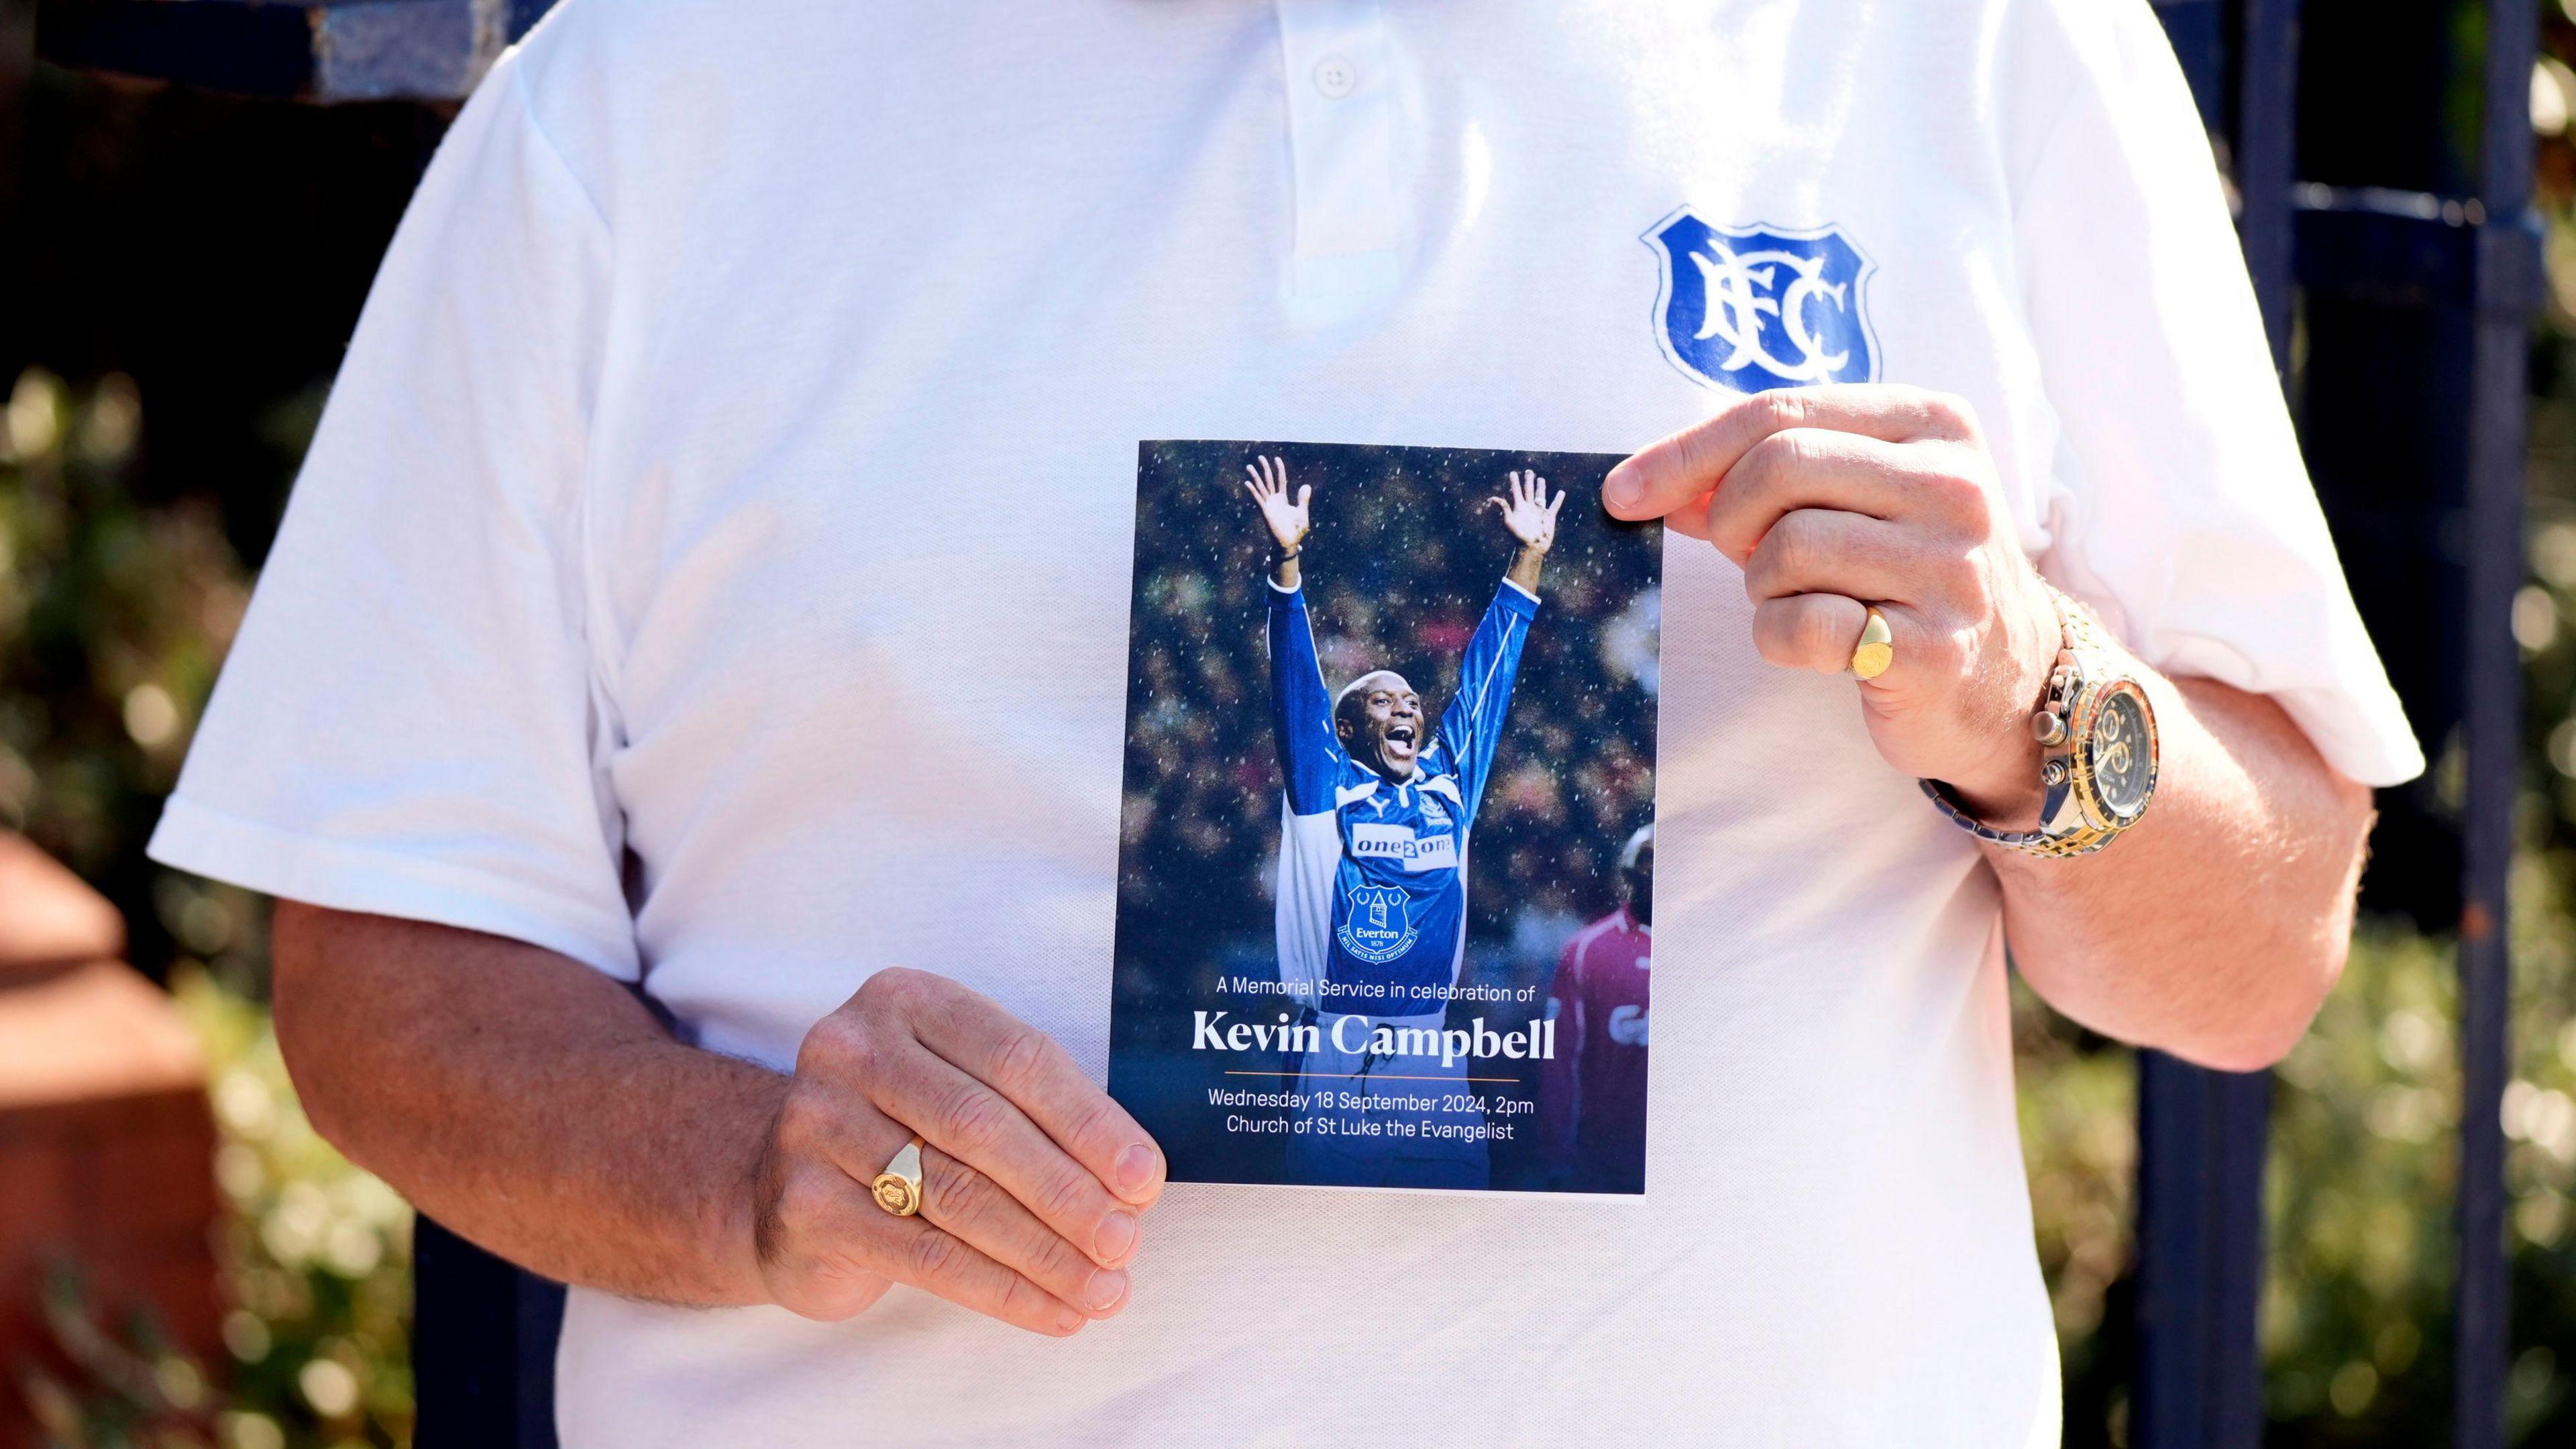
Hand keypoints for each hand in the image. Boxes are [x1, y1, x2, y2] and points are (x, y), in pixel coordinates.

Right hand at [752, 968, 1166, 1335]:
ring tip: (1103, 1288)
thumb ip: (1037, 1114)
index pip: (1019, 1058)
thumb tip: (1134, 1182)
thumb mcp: (961, 1086)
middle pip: (986, 1128)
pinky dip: (1000, 1289)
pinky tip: (1051, 1311)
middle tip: (1126, 1242)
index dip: (1090, 1122)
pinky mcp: (804, 1205)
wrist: (780, 1180)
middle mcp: (853, 1051)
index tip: (1145, 1178)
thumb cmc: (904, 1127)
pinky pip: (924, 1256)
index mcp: (908, 1001)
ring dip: (1044, 1251)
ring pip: (958, 1197)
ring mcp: (818, 1126)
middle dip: (1070, 1193)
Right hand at [1243, 455, 1309, 552]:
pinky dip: (1253, 491)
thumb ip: (1303, 499)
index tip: (1276, 459)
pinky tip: (1247, 483)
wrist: (1290, 543)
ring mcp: (1268, 506)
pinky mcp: (1265, 512)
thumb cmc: (1296, 530)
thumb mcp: (1302, 512)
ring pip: (1261, 488)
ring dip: (1255, 477)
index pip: (1280, 480)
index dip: (1279, 470)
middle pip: (1268, 481)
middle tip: (1260, 457)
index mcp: (1282, 499)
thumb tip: (1306, 485)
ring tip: (1249, 466)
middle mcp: (1274, 500)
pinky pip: (1258, 500)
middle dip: (1264, 469)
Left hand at [1487, 470, 1564, 553]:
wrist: (1531, 547)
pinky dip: (1558, 499)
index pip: (1516, 491)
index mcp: (1519, 507)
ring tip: (1540, 479)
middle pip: (1528, 490)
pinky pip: (1554, 506)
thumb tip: (1493, 498)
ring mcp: (1539, 511)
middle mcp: (1529, 507)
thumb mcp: (1508, 521)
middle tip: (1529, 471)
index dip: (1514, 482)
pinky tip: (1561, 493)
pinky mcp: (1549, 517)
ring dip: (1540, 487)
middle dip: (1528, 481)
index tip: (1513, 473)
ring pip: (1540, 495)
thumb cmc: (1518, 536)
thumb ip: (1504, 508)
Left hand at [1602, 385, 2063, 822]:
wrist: (2009, 678)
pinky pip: (1803, 627)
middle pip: (1775, 469)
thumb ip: (1760, 474)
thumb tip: (1646, 483)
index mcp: (1931, 422)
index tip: (1624, 493)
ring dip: (1763, 586)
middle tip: (1746, 557)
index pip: (1779, 412)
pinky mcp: (1935, 647)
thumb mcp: (1850, 499)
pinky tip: (1825, 645)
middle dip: (1730, 520)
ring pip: (1785, 548)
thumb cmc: (1904, 572)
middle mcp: (1953, 483)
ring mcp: (1952, 565)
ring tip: (1806, 599)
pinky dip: (1783, 639)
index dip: (1684, 453)